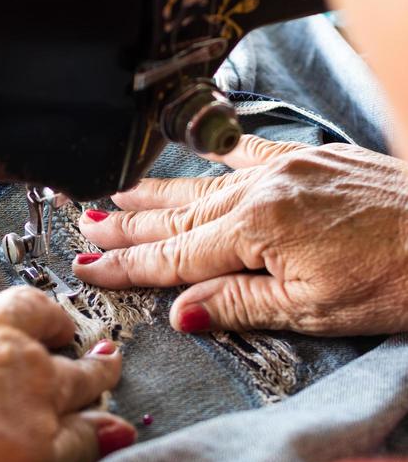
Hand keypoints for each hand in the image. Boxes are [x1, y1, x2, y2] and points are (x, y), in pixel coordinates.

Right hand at [73, 136, 407, 336]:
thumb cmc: (400, 277)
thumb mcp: (316, 308)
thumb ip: (241, 304)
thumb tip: (183, 312)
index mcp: (259, 229)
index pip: (175, 255)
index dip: (128, 265)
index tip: (89, 267)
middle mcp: (265, 188)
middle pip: (180, 214)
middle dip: (128, 225)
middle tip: (86, 226)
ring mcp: (289, 167)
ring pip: (206, 181)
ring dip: (157, 192)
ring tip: (117, 194)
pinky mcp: (313, 158)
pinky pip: (250, 150)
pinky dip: (216, 155)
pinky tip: (196, 153)